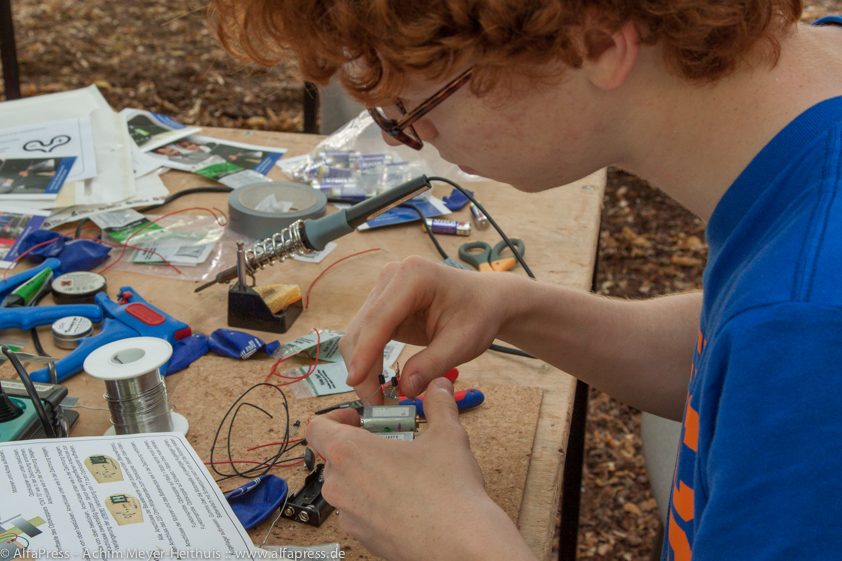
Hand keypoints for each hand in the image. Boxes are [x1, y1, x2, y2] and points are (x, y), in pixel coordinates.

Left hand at [306, 378, 536, 560]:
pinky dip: (375, 502)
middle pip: (333, 457)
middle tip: (389, 444)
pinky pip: (359, 512)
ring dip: (366, 475)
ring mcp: (349, 516)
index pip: (316, 428)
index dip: (334, 417)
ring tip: (402, 472)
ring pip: (346, 486)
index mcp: (349, 453)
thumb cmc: (447, 493)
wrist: (460, 543)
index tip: (357, 419)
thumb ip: (439, 404)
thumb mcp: (447, 435)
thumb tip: (439, 387)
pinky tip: (406, 499)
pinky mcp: (362, 537)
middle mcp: (340, 486)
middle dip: (359, 447)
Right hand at [339, 256, 510, 402]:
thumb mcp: (463, 342)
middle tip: (373, 403)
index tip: (356, 382)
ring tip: (377, 397)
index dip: (365, 352)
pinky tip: (378, 381)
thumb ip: (433, 364)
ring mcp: (385, 289)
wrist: (487, 301)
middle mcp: (393, 277)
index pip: (379, 318)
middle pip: (362, 327)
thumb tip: (405, 389)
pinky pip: (366, 335)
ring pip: (358, 333)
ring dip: (362, 366)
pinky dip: (368, 359)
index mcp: (414, 276)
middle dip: (362, 366)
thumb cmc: (479, 314)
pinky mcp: (383, 305)